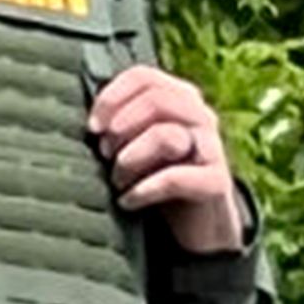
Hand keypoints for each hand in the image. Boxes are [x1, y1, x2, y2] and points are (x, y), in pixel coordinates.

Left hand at [88, 63, 244, 253]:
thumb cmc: (154, 180)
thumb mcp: (134, 147)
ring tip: (117, 181)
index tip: (92, 127)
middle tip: (104, 155)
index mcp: (179, 99)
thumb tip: (89, 122)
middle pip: (155, 100)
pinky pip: (175, 178)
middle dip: (120, 128)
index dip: (112, 97)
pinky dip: (143, 191)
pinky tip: (127, 201)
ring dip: (129, 161)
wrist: (196, 227)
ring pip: (165, 136)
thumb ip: (119, 126)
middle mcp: (199, 116)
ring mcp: (211, 147)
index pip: (144, 77)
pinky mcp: (215, 182)